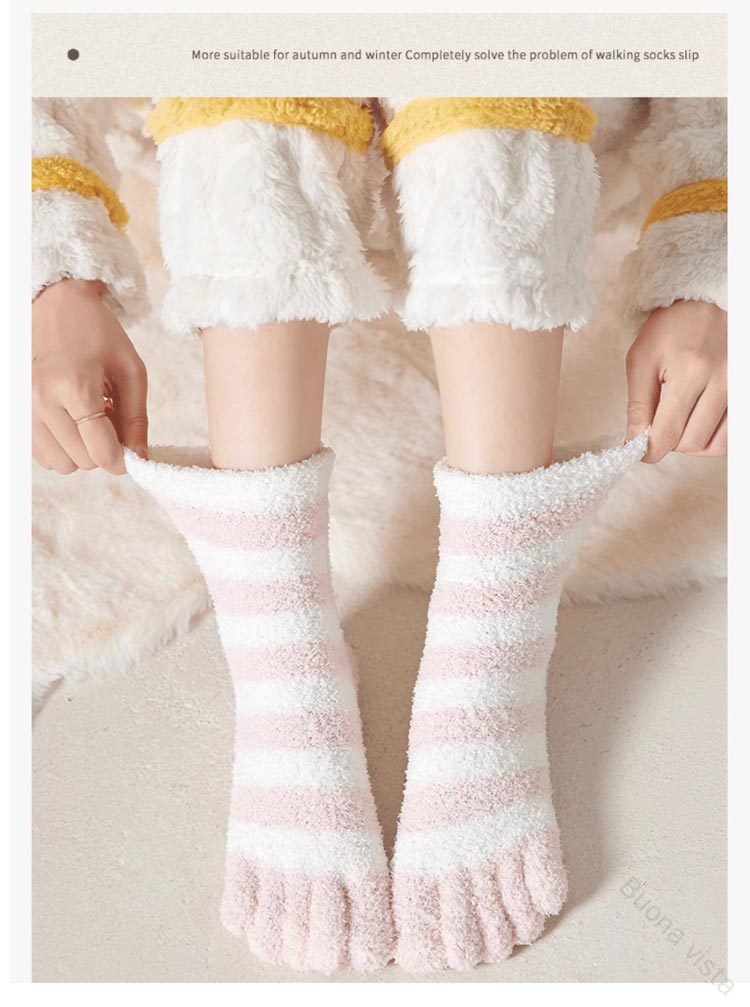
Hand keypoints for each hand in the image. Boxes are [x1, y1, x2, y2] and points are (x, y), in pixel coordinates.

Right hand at [32, 279, 147, 474]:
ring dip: (81, 451)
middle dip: (103, 450)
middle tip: (110, 420)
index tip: (131, 453)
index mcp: (75, 386)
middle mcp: (42, 399)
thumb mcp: (131, 370)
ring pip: (61, 463)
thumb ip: (137, 418)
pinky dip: (62, 447)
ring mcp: (24, 407)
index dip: (122, 460)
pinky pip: (43, 454)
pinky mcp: (17, 412)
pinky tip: (71, 420)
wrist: (57, 305)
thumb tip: (139, 457)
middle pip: (83, 461)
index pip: (101, 451)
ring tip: (89, 419)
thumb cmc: (98, 333)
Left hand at [626, 300, 726, 462]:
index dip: (650, 451)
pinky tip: (700, 424)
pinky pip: (733, 436)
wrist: (706, 304)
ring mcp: (740, 388)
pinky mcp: (747, 392)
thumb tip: (635, 443)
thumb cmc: (671, 329)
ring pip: (715, 445)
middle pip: (691, 443)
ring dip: (693, 443)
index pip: (668, 433)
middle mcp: (722, 381)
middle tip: (661, 423)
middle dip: (670, 442)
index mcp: (690, 371)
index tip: (641, 450)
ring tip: (681, 423)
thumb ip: (638, 405)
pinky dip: (713, 439)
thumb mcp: (642, 360)